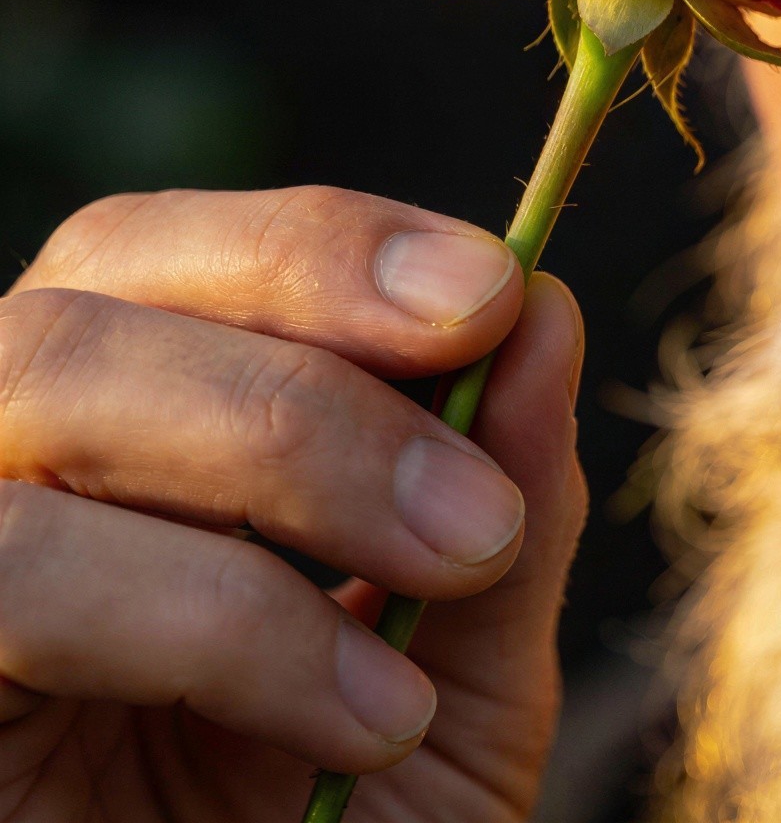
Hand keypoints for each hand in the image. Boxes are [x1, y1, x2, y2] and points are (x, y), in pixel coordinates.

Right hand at [0, 187, 587, 821]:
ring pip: (36, 385)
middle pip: (86, 291)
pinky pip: (7, 571)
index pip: (167, 256)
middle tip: (481, 497)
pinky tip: (352, 717)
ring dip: (284, 461)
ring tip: (448, 587)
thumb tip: (546, 307)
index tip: (494, 292)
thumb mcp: (463, 680)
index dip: (321, 244)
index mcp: (129, 449)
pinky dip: (208, 616)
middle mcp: (5, 484)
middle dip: (317, 361)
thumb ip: (506, 499)